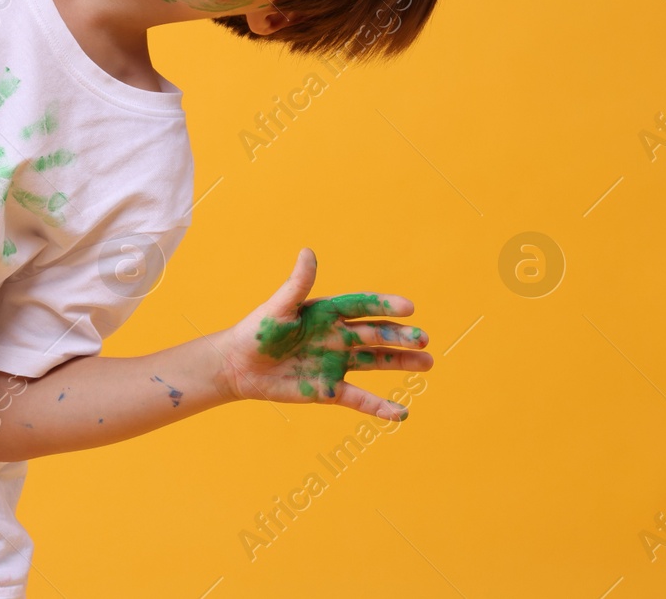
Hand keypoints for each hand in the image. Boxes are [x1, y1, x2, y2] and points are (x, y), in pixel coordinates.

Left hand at [215, 248, 431, 421]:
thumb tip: (308, 252)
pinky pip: (359, 399)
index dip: (384, 306)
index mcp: (326, 313)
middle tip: (424, 339)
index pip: (362, 307)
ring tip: (428, 363)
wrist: (238, 366)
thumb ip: (297, 285)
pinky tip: (400, 413)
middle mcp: (337, 337)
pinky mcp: (328, 389)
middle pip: (375, 335)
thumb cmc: (256, 331)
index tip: (408, 308)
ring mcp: (335, 363)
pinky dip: (379, 406)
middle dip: (400, 337)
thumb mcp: (278, 308)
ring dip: (401, 363)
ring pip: (376, 363)